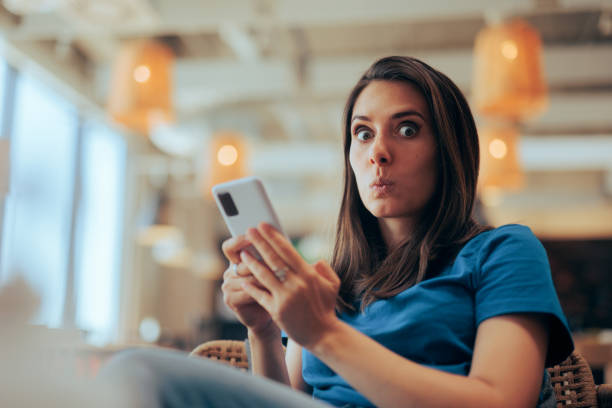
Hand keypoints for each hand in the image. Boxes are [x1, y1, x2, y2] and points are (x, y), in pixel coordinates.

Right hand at [221, 235, 276, 335]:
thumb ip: (273, 255)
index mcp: (239, 260)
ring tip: (279, 279)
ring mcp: (228, 285)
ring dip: (264, 278)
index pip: (231, 246)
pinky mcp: (230, 299)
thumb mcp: (274, 269)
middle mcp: (230, 271)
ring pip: (247, 277)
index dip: (239, 240)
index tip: (252, 233)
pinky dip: (260, 291)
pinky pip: (246, 291)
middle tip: (274, 261)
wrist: (272, 314)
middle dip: (261, 262)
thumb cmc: (276, 288)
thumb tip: (283, 239)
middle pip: (243, 261)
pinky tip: (270, 291)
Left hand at [239, 223, 340, 348]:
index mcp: (308, 274)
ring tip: (242, 253)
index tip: (264, 226)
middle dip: (259, 242)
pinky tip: (243, 279)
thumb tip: (314, 260)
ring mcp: (285, 297)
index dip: (274, 237)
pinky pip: (260, 295)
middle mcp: (296, 283)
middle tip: (249, 231)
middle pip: (273, 258)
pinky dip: (251, 286)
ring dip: (251, 262)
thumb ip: (324, 268)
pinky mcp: (277, 310)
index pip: (287, 250)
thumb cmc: (326, 308)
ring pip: (264, 275)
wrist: (323, 335)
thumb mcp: (332, 285)